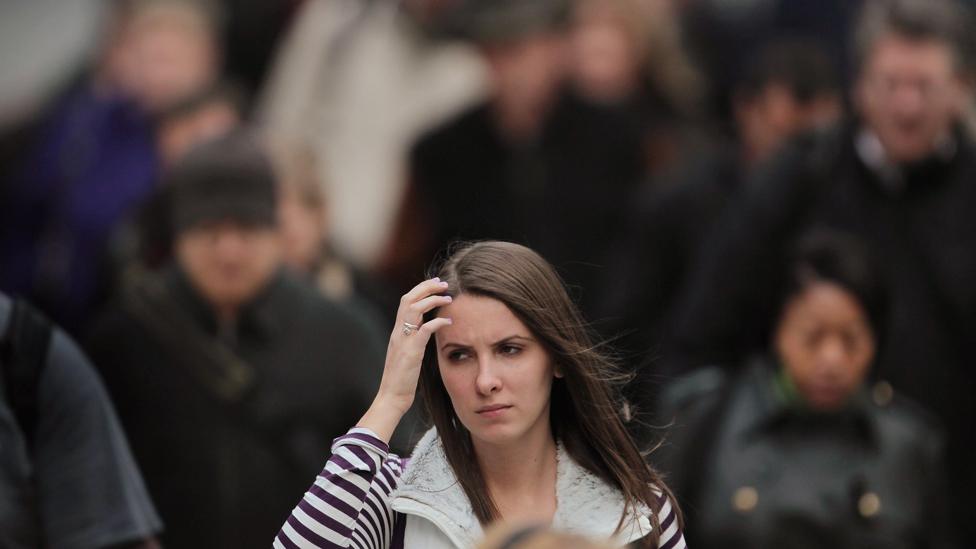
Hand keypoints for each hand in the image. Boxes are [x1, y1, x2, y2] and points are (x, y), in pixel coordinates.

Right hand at [357, 278, 452, 441]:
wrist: (391, 397)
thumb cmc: (401, 379)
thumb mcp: (407, 354)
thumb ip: (413, 340)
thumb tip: (426, 330)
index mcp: (397, 332)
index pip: (406, 301)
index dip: (420, 289)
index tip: (435, 283)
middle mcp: (398, 332)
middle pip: (408, 299)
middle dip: (426, 287)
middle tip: (443, 282)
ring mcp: (403, 341)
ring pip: (414, 309)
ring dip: (432, 299)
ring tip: (448, 297)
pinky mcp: (411, 352)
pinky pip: (424, 330)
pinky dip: (437, 322)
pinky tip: (448, 321)